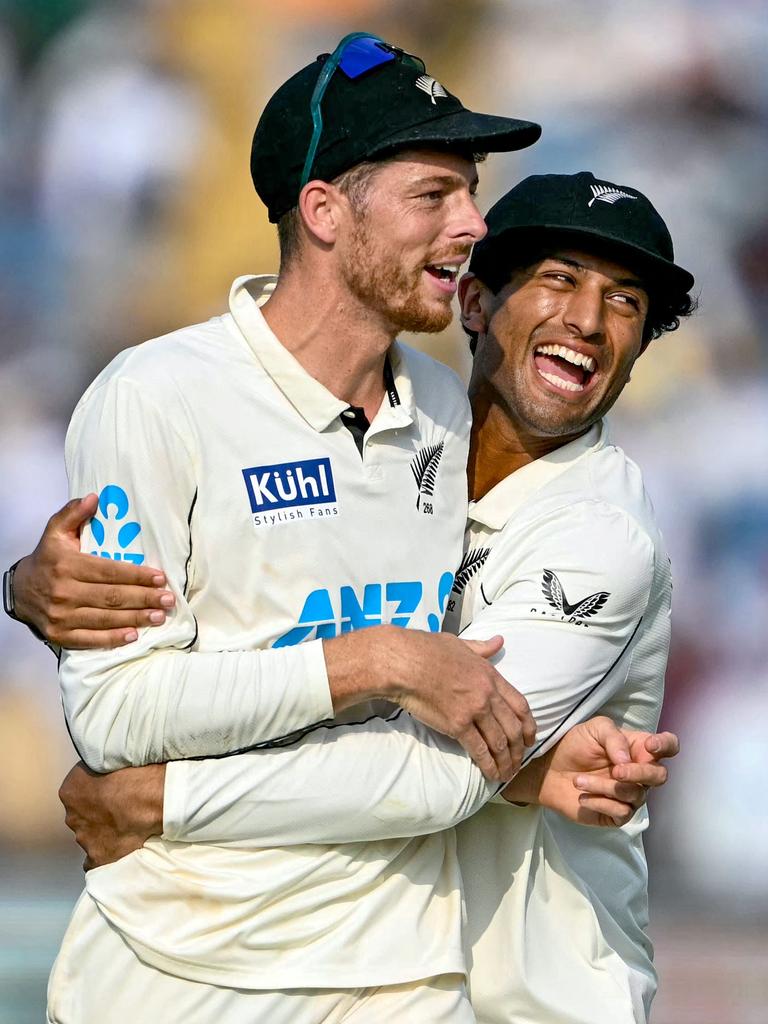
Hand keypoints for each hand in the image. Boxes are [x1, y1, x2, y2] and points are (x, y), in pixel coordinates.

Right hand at [12, 495, 174, 647]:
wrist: (19, 590)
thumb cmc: (47, 559)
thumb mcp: (55, 532)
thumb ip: (73, 513)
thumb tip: (94, 497)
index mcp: (67, 565)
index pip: (108, 571)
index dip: (136, 575)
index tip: (160, 578)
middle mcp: (64, 592)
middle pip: (111, 597)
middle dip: (143, 598)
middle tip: (168, 600)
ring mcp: (61, 616)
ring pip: (105, 618)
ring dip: (135, 619)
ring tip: (159, 616)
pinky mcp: (59, 635)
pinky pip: (90, 639)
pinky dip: (113, 639)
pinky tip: (134, 636)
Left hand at [59, 761, 165, 869]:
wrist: (155, 797)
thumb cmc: (139, 773)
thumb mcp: (112, 759)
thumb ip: (100, 769)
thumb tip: (105, 774)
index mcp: (71, 790)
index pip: (77, 790)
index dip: (95, 790)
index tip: (110, 788)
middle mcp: (72, 816)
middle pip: (81, 815)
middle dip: (96, 812)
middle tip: (119, 807)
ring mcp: (85, 839)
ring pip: (88, 837)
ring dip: (102, 832)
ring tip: (126, 825)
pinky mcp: (99, 857)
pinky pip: (93, 863)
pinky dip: (103, 856)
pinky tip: (116, 849)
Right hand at [326, 627, 535, 782]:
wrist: (405, 663)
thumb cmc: (427, 649)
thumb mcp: (461, 643)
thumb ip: (482, 648)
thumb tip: (499, 641)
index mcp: (491, 675)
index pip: (520, 705)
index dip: (529, 725)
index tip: (531, 738)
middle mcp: (487, 695)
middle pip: (513, 728)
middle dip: (519, 749)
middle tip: (519, 762)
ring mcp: (474, 711)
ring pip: (499, 742)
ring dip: (506, 761)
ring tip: (507, 774)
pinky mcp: (457, 725)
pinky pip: (478, 750)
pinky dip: (488, 765)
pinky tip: (492, 775)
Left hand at [502, 716, 678, 826]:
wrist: (549, 770)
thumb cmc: (574, 746)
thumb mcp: (594, 729)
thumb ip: (614, 738)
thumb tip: (628, 759)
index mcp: (638, 748)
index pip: (668, 746)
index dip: (666, 746)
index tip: (650, 746)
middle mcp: (639, 772)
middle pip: (659, 776)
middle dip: (639, 773)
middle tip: (616, 771)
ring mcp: (630, 794)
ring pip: (635, 794)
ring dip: (605, 786)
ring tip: (578, 780)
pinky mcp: (616, 814)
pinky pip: (621, 812)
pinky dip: (600, 802)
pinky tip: (583, 797)